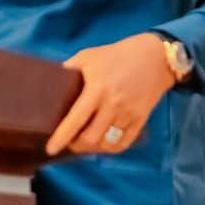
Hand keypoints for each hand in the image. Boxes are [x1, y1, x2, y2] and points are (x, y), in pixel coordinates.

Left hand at [46, 33, 175, 155]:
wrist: (155, 56)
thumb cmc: (116, 55)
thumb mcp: (87, 56)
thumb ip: (68, 69)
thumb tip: (49, 84)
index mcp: (97, 89)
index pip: (75, 120)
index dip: (61, 137)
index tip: (51, 149)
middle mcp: (113, 105)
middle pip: (91, 138)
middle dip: (76, 145)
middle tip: (69, 141)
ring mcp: (128, 114)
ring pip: (106, 144)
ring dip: (92, 147)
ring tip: (84, 142)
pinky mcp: (141, 119)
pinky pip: (123, 143)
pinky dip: (110, 148)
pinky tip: (102, 142)